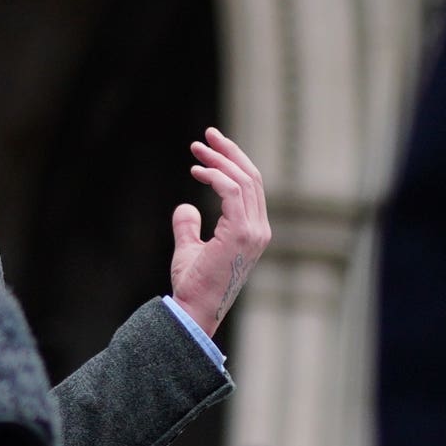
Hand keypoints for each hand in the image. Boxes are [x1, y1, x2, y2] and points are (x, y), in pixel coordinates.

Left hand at [170, 125, 270, 337]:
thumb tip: (186, 207)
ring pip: (243, 181)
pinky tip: (197, 172)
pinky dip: (216, 176)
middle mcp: (259, 230)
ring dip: (219, 160)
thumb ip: (189, 227)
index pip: (251, 188)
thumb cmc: (194, 285)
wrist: (194, 309)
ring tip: (196, 149)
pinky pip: (232, 192)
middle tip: (206, 135)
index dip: (233, 163)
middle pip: (251, 178)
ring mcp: (253, 232)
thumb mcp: (190, 249)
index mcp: (254, 232)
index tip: (209, 148)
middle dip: (228, 152)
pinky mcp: (240, 233)